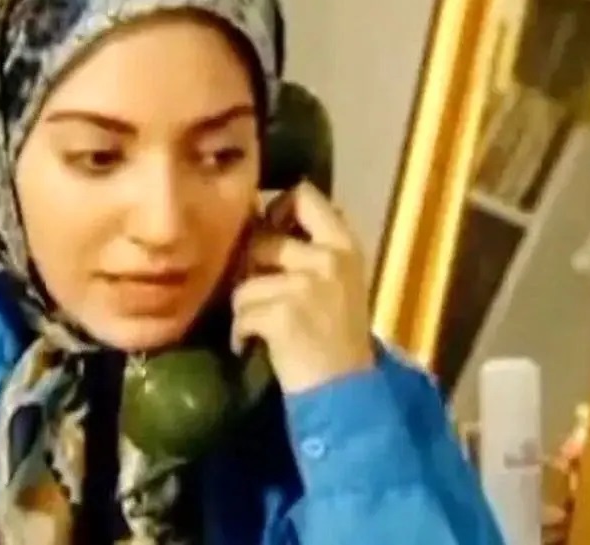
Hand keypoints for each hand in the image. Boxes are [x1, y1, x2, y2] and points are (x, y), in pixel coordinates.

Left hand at [231, 180, 374, 394]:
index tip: (267, 228)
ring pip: (245, 282)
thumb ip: (311, 249)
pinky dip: (240, 333)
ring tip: (258, 327)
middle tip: (257, 293)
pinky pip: (241, 312)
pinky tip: (251, 343)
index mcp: (344, 245)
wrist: (349, 393)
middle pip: (263, 239)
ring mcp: (305, 286)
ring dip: (244, 308)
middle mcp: (327, 258)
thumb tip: (264, 220)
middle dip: (251, 268)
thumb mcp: (338, 281)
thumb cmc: (339, 337)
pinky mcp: (283, 314)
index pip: (304, 196)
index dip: (277, 207)